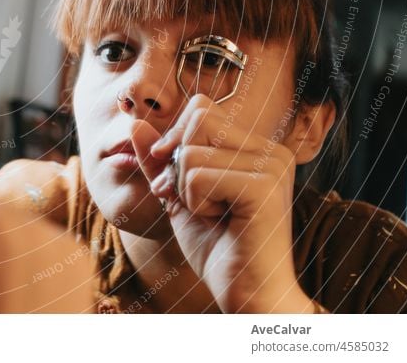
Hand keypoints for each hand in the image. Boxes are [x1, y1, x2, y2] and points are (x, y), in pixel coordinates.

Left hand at [131, 95, 314, 312]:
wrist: (246, 296)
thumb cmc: (216, 248)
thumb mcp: (178, 195)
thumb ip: (158, 159)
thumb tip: (134, 121)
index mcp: (257, 147)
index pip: (199, 110)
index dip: (174, 141)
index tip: (174, 182)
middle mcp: (271, 150)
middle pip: (196, 121)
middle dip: (176, 165)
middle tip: (190, 201)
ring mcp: (271, 166)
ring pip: (191, 152)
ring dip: (186, 191)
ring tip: (212, 215)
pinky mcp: (263, 187)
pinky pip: (197, 176)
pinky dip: (194, 203)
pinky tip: (219, 222)